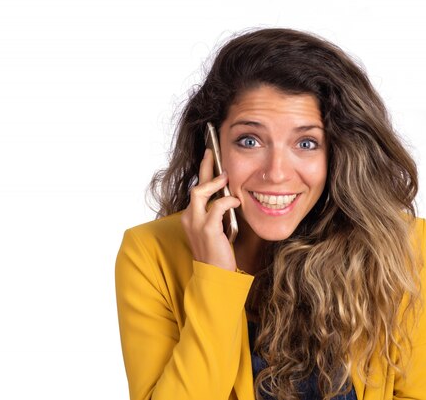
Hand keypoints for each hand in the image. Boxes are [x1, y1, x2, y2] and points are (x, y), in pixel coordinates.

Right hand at [181, 148, 240, 271]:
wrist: (215, 275)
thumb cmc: (218, 252)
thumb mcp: (217, 228)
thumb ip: (219, 213)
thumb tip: (231, 194)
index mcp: (191, 217)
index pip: (197, 190)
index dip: (204, 172)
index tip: (210, 157)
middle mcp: (189, 218)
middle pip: (196, 185)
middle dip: (205, 166)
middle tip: (212, 151)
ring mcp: (196, 223)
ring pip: (200, 192)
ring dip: (214, 182)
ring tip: (226, 176)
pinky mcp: (207, 230)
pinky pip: (217, 206)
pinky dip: (227, 201)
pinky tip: (236, 201)